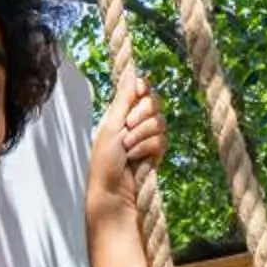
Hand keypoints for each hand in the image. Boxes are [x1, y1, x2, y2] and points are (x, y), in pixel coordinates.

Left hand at [88, 74, 164, 216]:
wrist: (113, 191)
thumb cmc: (104, 161)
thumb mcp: (110, 126)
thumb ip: (123, 100)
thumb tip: (132, 75)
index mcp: (121, 112)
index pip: (140, 89)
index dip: (142, 88)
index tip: (139, 91)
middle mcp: (136, 121)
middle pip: (153, 102)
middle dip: (141, 114)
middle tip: (127, 127)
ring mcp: (147, 136)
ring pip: (160, 121)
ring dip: (141, 134)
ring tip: (127, 149)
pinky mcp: (156, 151)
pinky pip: (162, 139)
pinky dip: (147, 148)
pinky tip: (135, 158)